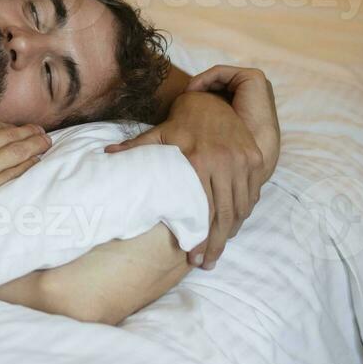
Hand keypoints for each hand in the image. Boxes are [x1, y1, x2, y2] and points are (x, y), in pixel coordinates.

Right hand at [0, 121, 50, 234]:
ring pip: (13, 154)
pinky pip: (8, 176)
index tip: (18, 127)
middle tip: (42, 132)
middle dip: (28, 133)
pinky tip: (33, 163)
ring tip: (46, 144)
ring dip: (33, 148)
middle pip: (7, 136)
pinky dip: (24, 167)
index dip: (8, 126)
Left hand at [105, 67, 277, 268]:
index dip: (199, 236)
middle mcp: (225, 162)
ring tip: (218, 252)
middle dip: (215, 243)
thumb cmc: (180, 122)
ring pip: (240, 207)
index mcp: (200, 160)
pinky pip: (252, 194)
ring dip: (230, 233)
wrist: (211, 100)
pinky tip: (233, 228)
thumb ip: (134, 148)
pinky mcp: (256, 159)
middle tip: (206, 263)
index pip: (201, 208)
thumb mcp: (157, 134)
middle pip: (224, 214)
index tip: (191, 257)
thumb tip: (106, 155)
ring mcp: (244, 161)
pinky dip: (244, 213)